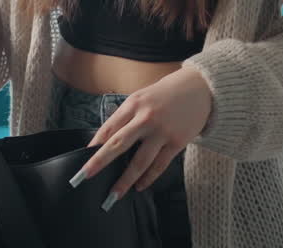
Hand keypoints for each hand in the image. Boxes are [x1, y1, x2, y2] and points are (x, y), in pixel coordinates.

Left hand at [72, 67, 211, 207]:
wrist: (200, 88)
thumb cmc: (166, 94)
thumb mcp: (142, 97)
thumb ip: (127, 116)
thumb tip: (108, 141)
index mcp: (133, 104)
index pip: (108, 129)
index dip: (93, 146)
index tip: (82, 160)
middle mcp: (145, 118)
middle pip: (118, 144)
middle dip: (99, 162)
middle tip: (85, 177)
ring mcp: (162, 131)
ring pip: (139, 161)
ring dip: (125, 180)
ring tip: (114, 194)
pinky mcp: (177, 142)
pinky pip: (159, 165)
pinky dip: (148, 178)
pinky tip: (139, 186)